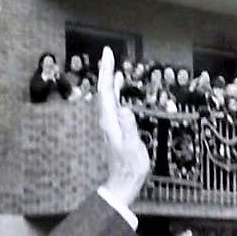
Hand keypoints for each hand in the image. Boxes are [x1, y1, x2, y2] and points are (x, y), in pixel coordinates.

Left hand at [98, 46, 149, 206]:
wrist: (123, 182)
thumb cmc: (129, 166)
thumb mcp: (132, 146)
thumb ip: (129, 127)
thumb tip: (124, 108)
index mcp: (109, 120)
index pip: (105, 90)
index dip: (106, 71)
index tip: (108, 54)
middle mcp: (106, 118)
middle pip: (103, 89)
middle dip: (105, 70)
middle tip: (108, 53)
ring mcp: (109, 122)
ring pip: (107, 94)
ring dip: (109, 78)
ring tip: (113, 63)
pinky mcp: (114, 125)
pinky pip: (113, 101)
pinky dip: (115, 89)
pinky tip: (120, 85)